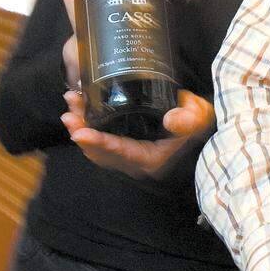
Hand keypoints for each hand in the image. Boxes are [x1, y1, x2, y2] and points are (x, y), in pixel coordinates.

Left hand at [60, 87, 214, 177]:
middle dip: (81, 132)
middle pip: (100, 152)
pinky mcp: (122, 148)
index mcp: (151, 158)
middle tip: (69, 112)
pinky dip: (86, 129)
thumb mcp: (200, 117)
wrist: (197, 126)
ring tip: (70, 107)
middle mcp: (136, 163)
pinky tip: (79, 112)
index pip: (120, 151)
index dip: (98, 142)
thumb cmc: (197, 121)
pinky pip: (98, 143)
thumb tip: (171, 119)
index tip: (79, 132)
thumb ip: (190, 119)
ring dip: (80, 129)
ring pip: (96, 148)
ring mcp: (127, 158)